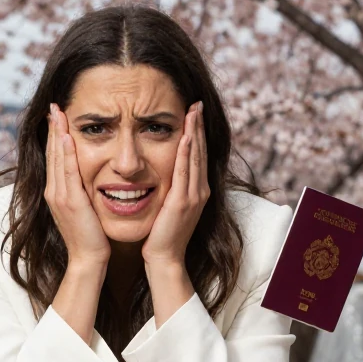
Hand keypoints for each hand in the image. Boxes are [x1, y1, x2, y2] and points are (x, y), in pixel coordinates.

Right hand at [45, 103, 110, 266]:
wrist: (89, 260)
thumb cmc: (91, 237)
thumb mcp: (84, 209)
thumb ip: (83, 192)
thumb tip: (89, 178)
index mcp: (57, 192)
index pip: (55, 157)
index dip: (55, 135)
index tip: (57, 116)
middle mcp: (54, 191)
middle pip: (52, 153)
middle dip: (53, 128)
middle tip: (54, 106)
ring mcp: (59, 196)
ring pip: (56, 158)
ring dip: (57, 134)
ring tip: (58, 113)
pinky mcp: (69, 201)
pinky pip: (67, 172)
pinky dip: (65, 153)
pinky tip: (66, 137)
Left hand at [143, 102, 208, 266]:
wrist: (164, 258)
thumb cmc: (162, 235)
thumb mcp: (169, 206)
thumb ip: (170, 188)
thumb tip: (162, 173)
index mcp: (197, 190)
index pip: (197, 155)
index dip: (197, 133)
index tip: (193, 113)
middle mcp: (200, 190)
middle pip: (200, 151)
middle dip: (198, 126)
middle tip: (196, 103)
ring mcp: (194, 196)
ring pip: (195, 157)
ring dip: (194, 132)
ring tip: (193, 111)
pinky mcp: (183, 202)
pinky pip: (185, 172)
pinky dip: (187, 153)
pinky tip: (186, 137)